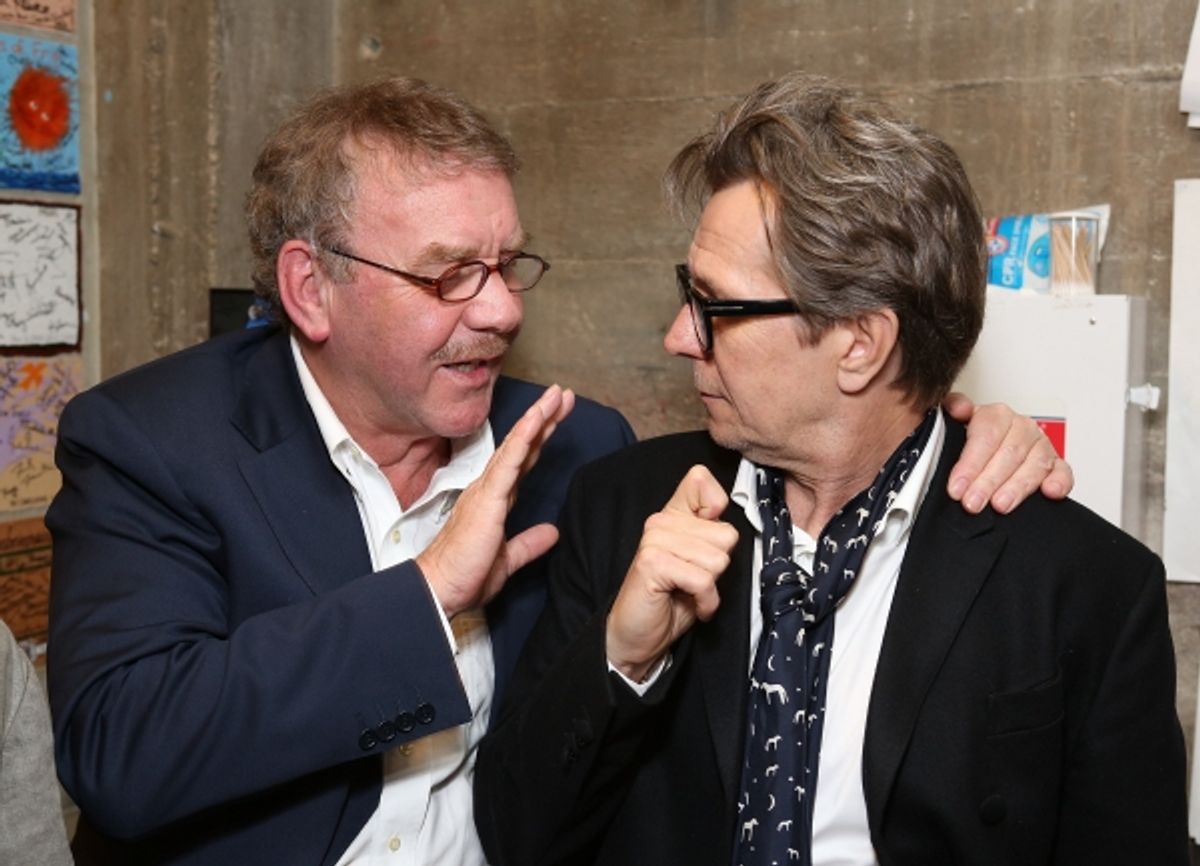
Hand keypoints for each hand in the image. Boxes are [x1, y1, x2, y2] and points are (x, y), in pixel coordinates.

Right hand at [417, 385, 574, 619]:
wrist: (440, 589)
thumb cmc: (466, 574)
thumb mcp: (508, 558)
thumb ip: (529, 543)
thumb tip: (552, 532)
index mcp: (496, 500)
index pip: (522, 462)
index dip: (540, 438)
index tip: (558, 417)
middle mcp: (490, 489)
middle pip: (522, 446)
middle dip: (544, 418)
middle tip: (564, 394)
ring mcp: (487, 490)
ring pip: (516, 445)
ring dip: (538, 418)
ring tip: (557, 395)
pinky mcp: (487, 499)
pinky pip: (508, 462)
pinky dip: (523, 439)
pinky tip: (536, 421)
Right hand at [606, 465, 738, 681]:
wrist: (637, 637)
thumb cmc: (672, 601)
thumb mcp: (700, 563)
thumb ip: (711, 534)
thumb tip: (725, 514)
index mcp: (673, 515)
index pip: (701, 480)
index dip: (717, 508)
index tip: (707, 539)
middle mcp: (661, 521)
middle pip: (726, 534)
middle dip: (718, 565)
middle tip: (695, 579)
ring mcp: (654, 540)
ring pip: (717, 559)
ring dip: (711, 586)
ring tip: (690, 592)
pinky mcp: (652, 563)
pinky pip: (703, 580)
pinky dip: (705, 600)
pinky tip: (690, 604)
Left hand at [943, 392, 1073, 513]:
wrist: (989, 447)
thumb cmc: (973, 438)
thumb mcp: (955, 422)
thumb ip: (954, 409)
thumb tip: (957, 408)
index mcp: (997, 415)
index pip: (985, 436)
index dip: (970, 464)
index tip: (956, 487)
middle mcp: (1021, 428)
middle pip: (1008, 453)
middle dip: (988, 482)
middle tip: (972, 502)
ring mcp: (1040, 445)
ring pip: (1034, 464)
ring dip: (1017, 487)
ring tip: (1000, 505)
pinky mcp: (1055, 464)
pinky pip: (1063, 471)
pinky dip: (1059, 481)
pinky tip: (1050, 491)